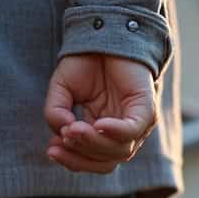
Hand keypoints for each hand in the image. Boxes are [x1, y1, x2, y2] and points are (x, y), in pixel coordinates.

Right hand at [43, 54, 157, 173]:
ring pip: (120, 150)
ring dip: (93, 143)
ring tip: (74, 129)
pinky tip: (97, 124)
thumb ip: (56, 112)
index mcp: (104, 133)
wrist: (103, 36)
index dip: (73, 161)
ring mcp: (137, 122)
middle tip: (62, 138)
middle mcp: (123, 132)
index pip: (94, 161)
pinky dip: (116, 131)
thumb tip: (63, 132)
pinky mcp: (147, 109)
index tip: (51, 150)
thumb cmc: (85, 64)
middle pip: (107, 161)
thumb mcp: (62, 90)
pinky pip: (133, 129)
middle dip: (81, 154)